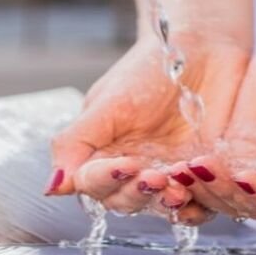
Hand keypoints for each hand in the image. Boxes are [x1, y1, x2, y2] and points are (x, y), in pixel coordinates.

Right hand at [48, 35, 249, 223]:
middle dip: (138, 194)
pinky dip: (200, 204)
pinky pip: (200, 203)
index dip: (106, 180)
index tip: (124, 165)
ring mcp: (167, 174)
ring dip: (167, 203)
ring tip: (177, 188)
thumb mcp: (108, 101)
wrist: (200, 47)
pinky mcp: (201, 176)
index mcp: (102, 153)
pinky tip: (203, 191)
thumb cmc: (148, 69)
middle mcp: (132, 169)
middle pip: (124, 201)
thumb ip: (76, 143)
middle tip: (154, 177)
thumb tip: (52, 186)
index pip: (93, 183)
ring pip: (160, 206)